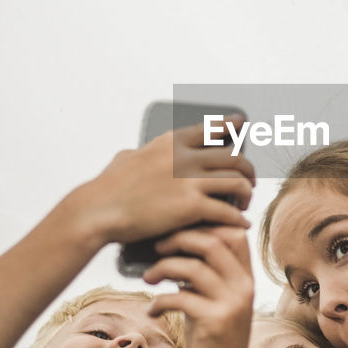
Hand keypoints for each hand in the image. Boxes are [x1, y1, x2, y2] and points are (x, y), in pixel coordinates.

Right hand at [75, 119, 255, 246]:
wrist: (99, 210)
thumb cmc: (107, 188)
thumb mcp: (125, 158)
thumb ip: (138, 153)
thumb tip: (134, 152)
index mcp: (171, 142)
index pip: (210, 127)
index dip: (230, 124)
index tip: (242, 123)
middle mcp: (185, 156)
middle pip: (233, 157)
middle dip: (247, 169)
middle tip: (248, 180)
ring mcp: (190, 180)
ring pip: (237, 181)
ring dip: (246, 193)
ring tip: (245, 202)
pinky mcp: (191, 206)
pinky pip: (227, 211)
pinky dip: (237, 219)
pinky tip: (241, 224)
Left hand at [143, 226, 253, 347]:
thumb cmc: (213, 338)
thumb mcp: (215, 301)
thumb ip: (206, 275)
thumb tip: (178, 245)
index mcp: (246, 277)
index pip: (233, 234)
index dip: (206, 225)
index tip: (179, 232)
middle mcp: (243, 286)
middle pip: (212, 242)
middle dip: (179, 239)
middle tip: (157, 247)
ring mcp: (231, 303)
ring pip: (193, 267)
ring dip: (163, 268)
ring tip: (148, 278)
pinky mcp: (215, 322)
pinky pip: (180, 297)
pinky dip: (160, 301)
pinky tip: (153, 311)